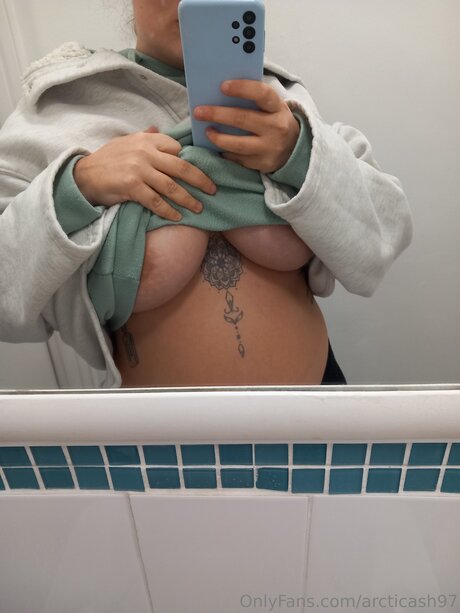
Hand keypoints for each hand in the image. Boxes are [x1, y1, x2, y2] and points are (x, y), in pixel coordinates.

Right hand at [73, 126, 216, 221]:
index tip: (203, 173)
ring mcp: (139, 170)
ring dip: (188, 199)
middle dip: (201, 180)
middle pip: (181, 167)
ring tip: (199, 208)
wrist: (84, 175)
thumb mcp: (127, 142)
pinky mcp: (132, 187)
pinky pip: (156, 201)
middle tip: (213, 190)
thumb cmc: (109, 160)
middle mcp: (145, 153)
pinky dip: (169, 211)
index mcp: (147, 140)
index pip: (177, 149)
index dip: (191, 162)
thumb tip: (159, 130)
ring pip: (172, 186)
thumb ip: (146, 138)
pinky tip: (178, 216)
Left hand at [193, 80, 299, 173]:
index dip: (242, 88)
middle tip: (199, 112)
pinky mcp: (263, 164)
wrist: (295, 148)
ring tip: (207, 131)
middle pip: (243, 119)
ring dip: (218, 138)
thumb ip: (254, 99)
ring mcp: (270, 148)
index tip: (222, 86)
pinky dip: (225, 152)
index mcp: (278, 108)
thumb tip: (221, 92)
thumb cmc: (275, 121)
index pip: (261, 94)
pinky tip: (218, 146)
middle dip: (217, 114)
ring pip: (238, 144)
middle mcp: (276, 128)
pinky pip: (238, 159)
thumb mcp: (272, 107)